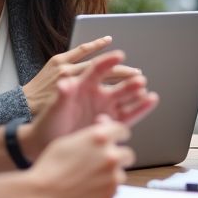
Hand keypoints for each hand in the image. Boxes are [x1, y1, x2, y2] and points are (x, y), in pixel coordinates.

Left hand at [21, 51, 158, 159]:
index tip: (119, 55)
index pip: (97, 69)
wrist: (48, 143)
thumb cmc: (48, 123)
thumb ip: (63, 96)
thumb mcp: (54, 108)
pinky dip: (140, 108)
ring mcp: (105, 108)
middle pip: (116, 83)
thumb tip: (64, 83)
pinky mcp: (111, 122)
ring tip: (144, 91)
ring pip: (125, 97)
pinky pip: (129, 114)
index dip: (108, 61)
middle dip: (127, 79)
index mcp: (82, 85)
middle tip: (138, 77)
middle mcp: (96, 94)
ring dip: (135, 93)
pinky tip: (150, 100)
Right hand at [21, 117, 134, 197]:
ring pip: (121, 174)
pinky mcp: (110, 196)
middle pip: (127, 154)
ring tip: (90, 180)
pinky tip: (87, 191)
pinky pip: (113, 191)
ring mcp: (112, 177)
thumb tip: (104, 125)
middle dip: (117, 157)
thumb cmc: (50, 168)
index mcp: (100, 138)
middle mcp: (110, 155)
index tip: (115, 141)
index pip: (122, 131)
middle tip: (103, 162)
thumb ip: (90, 134)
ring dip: (111, 175)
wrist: (41, 197)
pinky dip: (104, 190)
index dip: (117, 136)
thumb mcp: (67, 141)